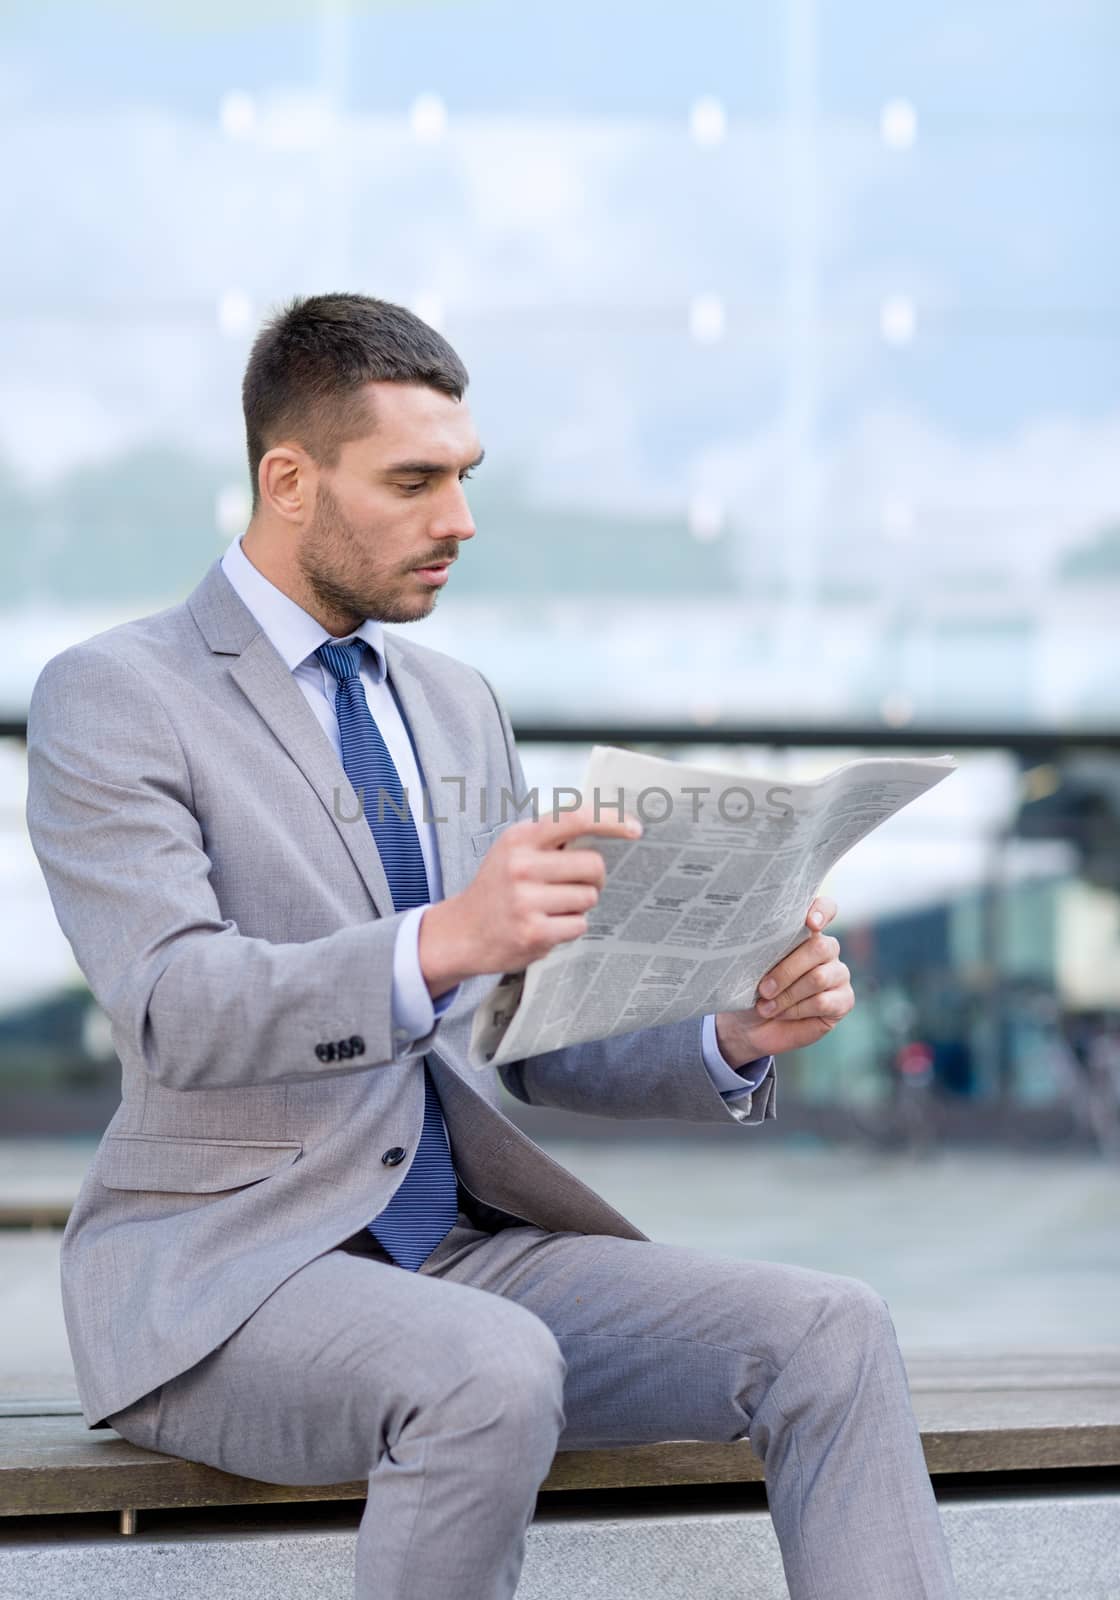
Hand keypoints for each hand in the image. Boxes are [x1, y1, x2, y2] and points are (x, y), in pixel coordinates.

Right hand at [419, 806, 641, 995]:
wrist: (461, 932)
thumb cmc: (498, 887)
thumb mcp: (514, 850)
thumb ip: (552, 838)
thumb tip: (610, 828)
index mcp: (520, 838)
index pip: (575, 818)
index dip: (611, 820)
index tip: (636, 829)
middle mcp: (521, 865)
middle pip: (593, 865)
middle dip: (594, 878)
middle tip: (580, 885)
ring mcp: (526, 900)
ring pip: (589, 898)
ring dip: (579, 906)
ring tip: (552, 908)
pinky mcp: (533, 932)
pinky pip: (578, 925)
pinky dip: (569, 928)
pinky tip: (545, 926)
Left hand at [714, 896, 853, 1063]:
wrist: (748, 1026)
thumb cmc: (748, 988)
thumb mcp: (749, 965)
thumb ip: (762, 948)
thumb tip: (757, 940)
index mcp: (804, 932)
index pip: (825, 908)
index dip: (821, 911)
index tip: (810, 923)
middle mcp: (825, 949)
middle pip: (819, 947)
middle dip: (787, 970)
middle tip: (763, 988)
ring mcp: (837, 973)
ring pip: (819, 978)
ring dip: (787, 995)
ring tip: (765, 1006)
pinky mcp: (843, 1000)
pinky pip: (824, 1002)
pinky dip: (797, 1010)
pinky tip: (782, 1014)